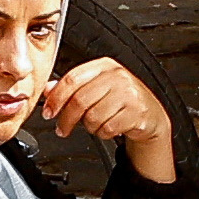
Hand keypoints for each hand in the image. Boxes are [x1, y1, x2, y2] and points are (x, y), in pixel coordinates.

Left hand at [44, 55, 176, 185]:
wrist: (150, 114)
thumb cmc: (121, 100)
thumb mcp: (95, 87)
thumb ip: (71, 87)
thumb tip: (48, 89)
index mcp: (104, 66)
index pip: (72, 79)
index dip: (56, 98)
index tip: (49, 111)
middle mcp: (117, 76)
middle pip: (80, 100)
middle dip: (66, 119)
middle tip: (62, 129)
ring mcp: (128, 94)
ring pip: (93, 117)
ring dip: (89, 127)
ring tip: (95, 125)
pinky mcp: (136, 112)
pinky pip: (108, 128)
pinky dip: (103, 133)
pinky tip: (108, 128)